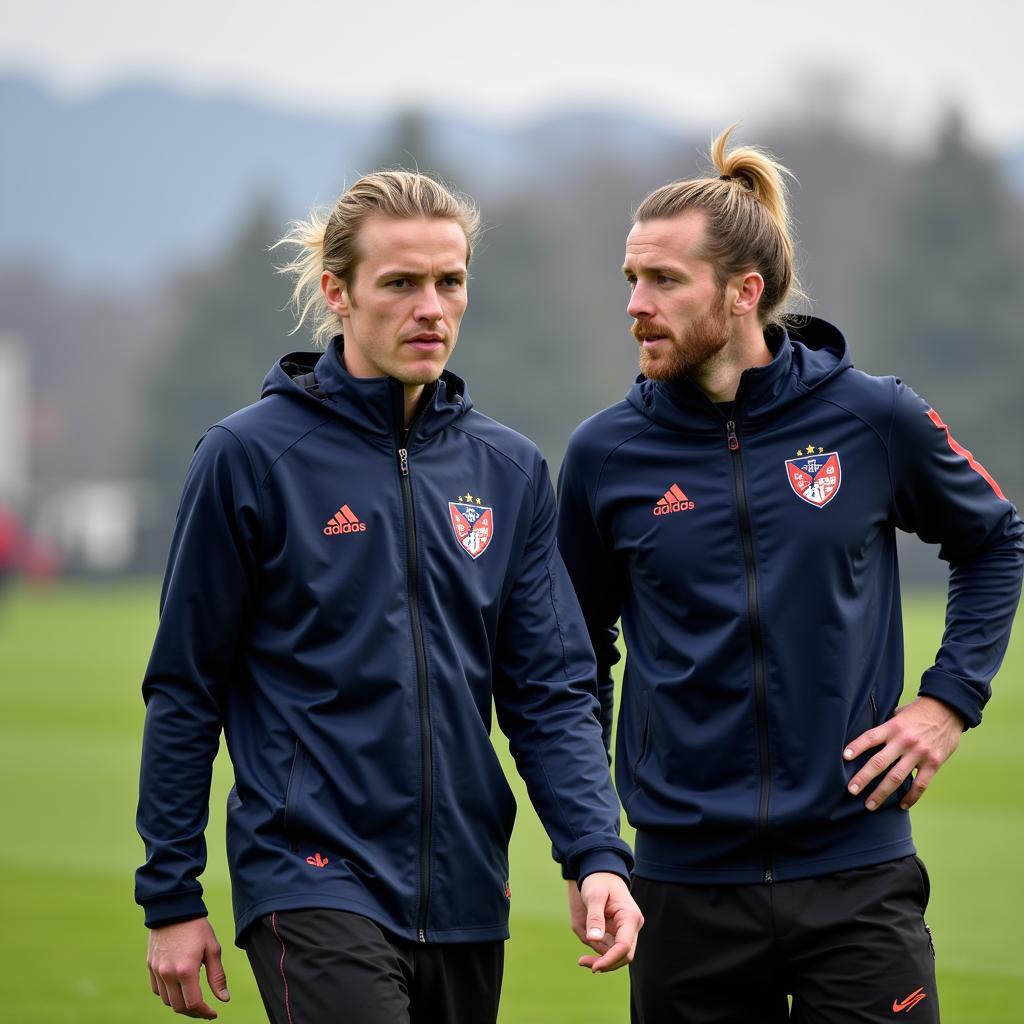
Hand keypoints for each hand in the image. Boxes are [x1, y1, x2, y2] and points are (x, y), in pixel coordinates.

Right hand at [147, 918, 229, 1018]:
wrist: (173, 908)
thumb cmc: (197, 927)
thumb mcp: (212, 948)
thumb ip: (217, 976)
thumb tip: (224, 999)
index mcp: (186, 970)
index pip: (194, 1003)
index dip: (204, 1013)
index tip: (213, 1014)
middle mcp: (168, 974)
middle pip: (179, 1007)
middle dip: (194, 1012)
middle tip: (205, 1010)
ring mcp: (157, 971)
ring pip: (167, 1001)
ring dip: (181, 1004)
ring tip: (194, 999)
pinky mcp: (150, 966)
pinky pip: (158, 990)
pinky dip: (168, 995)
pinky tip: (179, 989)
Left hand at [569, 872, 642, 972]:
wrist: (601, 872)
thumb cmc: (598, 881)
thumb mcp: (594, 895)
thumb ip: (594, 917)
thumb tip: (593, 939)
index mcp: (630, 916)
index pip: (624, 946)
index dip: (610, 959)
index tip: (594, 967)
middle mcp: (632, 925)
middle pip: (624, 955)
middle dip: (606, 963)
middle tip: (582, 962)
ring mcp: (627, 930)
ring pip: (618, 955)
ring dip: (602, 960)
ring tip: (582, 960)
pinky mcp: (619, 932)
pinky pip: (612, 949)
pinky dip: (602, 954)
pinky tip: (588, 954)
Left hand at [844, 696, 963, 810]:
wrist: (948, 710)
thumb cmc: (918, 712)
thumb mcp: (898, 714)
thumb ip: (885, 728)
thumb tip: (866, 741)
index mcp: (893, 727)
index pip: (870, 737)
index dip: (856, 747)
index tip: (844, 757)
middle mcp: (904, 741)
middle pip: (879, 762)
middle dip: (863, 778)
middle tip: (851, 790)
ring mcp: (919, 753)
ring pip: (896, 777)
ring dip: (881, 793)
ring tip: (870, 805)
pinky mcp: (934, 763)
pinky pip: (920, 785)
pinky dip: (911, 797)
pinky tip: (901, 805)